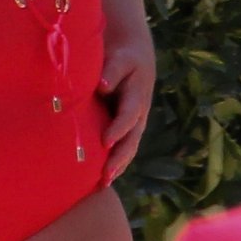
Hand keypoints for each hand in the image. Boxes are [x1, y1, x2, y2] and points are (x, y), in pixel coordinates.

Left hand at [98, 26, 155, 184]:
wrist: (134, 59)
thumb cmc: (123, 57)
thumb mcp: (120, 58)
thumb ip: (111, 70)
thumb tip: (102, 84)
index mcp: (137, 97)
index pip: (128, 115)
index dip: (118, 128)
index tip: (106, 141)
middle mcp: (138, 115)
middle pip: (131, 140)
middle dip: (119, 157)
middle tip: (105, 174)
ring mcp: (135, 124)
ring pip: (129, 149)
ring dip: (118, 166)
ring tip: (103, 183)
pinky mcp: (127, 129)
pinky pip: (123, 149)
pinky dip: (115, 164)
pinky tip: (101, 179)